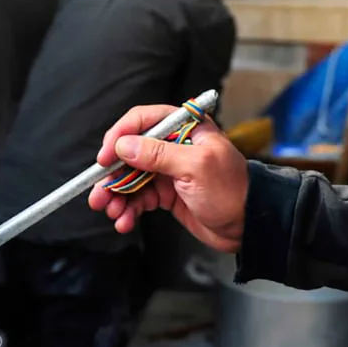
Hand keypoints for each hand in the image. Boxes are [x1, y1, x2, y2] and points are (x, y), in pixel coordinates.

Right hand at [88, 105, 249, 253]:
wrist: (248, 226)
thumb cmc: (232, 191)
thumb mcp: (196, 168)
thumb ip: (158, 154)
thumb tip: (124, 145)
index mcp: (185, 129)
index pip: (143, 121)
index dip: (120, 136)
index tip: (105, 158)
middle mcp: (174, 146)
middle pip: (131, 152)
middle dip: (112, 174)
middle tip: (98, 193)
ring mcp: (169, 171)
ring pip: (131, 178)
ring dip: (117, 196)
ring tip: (110, 212)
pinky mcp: (167, 194)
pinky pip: (139, 198)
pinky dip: (129, 210)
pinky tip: (124, 221)